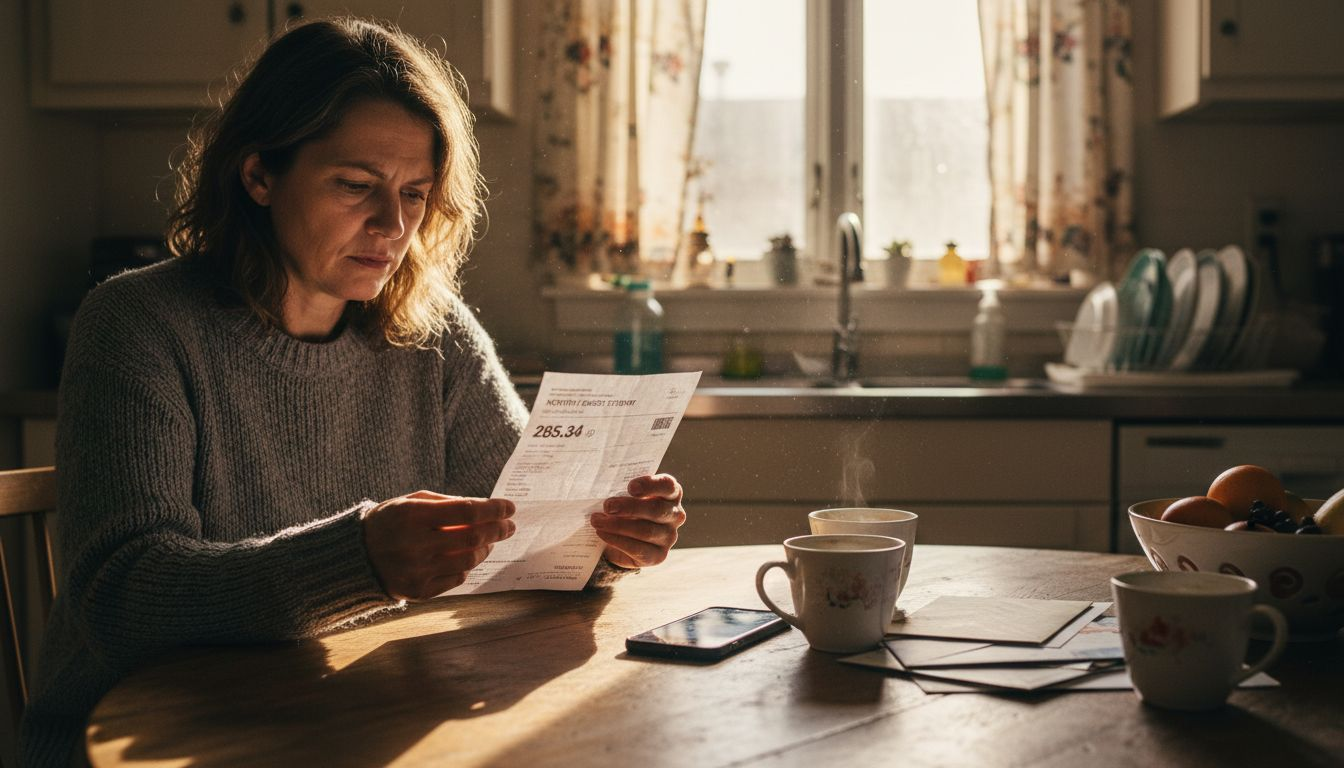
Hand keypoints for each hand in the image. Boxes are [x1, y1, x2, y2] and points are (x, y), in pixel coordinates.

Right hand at [362, 490, 514, 600]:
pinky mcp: (418, 591)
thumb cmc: (390, 523)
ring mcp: (417, 570)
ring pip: (468, 561)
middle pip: (472, 538)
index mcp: (412, 515)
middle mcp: (414, 544)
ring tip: (488, 541)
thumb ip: (447, 504)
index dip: (493, 509)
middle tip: (509, 526)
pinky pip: (457, 579)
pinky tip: (466, 557)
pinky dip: (467, 567)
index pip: (466, 511)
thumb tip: (486, 509)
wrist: (355, 557)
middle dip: (497, 530)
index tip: (509, 507)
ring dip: (485, 549)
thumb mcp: (410, 502)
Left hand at [591, 474, 686, 568]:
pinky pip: (638, 549)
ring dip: (618, 525)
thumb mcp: (627, 496)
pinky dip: (617, 540)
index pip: (668, 486)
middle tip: (607, 506)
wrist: (622, 539)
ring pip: (646, 531)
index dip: (651, 485)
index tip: (631, 487)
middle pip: (656, 510)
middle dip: (629, 507)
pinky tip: (602, 533)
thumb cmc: (626, 509)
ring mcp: (669, 537)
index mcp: (671, 495)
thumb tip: (605, 491)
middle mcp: (675, 516)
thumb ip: (623, 491)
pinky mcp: (658, 556)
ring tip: (597, 521)